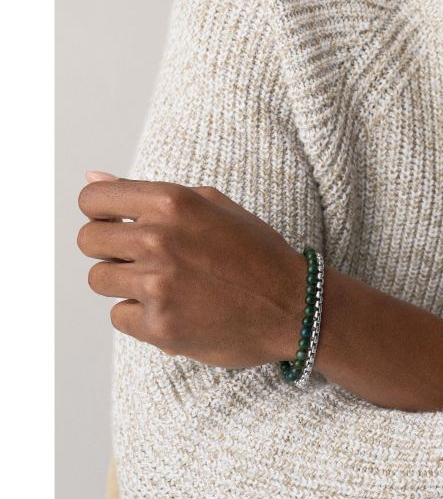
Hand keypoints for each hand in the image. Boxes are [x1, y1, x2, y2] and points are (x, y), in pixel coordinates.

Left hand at [77, 172, 304, 367]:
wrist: (294, 305)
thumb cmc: (255, 252)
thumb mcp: (211, 204)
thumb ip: (147, 191)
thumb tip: (92, 175)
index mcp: (172, 202)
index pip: (92, 198)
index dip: (101, 212)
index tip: (117, 224)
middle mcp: (159, 240)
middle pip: (88, 240)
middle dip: (111, 248)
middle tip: (145, 257)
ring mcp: (158, 286)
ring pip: (99, 280)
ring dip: (126, 282)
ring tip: (165, 284)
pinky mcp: (159, 328)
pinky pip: (119, 316)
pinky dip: (141, 315)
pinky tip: (174, 308)